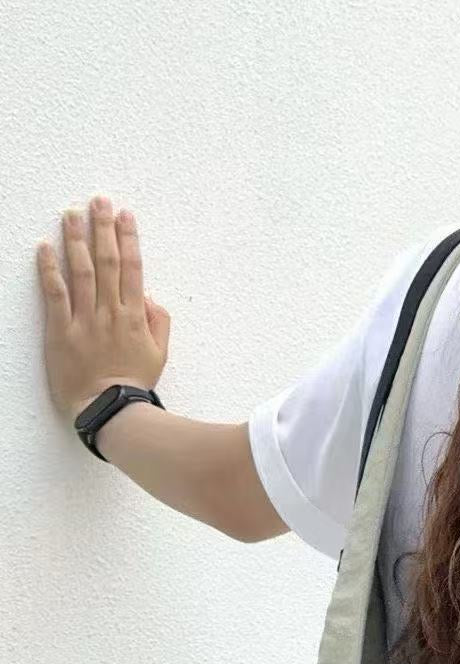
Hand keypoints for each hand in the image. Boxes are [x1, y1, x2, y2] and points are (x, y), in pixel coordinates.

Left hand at [36, 196, 170, 423]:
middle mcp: (110, 312)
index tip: (125, 216)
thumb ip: (159, 323)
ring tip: (71, 213)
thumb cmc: (134, 385)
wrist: (110, 411)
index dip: (129, 239)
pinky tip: (44, 247)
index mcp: (135, 316)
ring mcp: (85, 320)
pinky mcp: (61, 331)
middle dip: (103, 228)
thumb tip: (150, 297)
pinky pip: (55, 294)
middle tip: (98, 201)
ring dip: (76, 239)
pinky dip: (49, 269)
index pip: (133, 269)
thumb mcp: (159, 355)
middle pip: (108, 261)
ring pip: (81, 271)